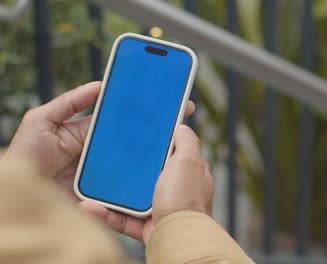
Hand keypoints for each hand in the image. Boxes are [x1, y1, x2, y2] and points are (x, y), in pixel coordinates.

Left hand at [6, 82, 195, 195]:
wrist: (19, 193)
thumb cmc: (25, 156)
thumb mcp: (42, 120)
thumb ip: (69, 102)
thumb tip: (98, 84)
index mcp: (89, 133)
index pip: (119, 118)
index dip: (139, 108)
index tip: (162, 98)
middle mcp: (101, 152)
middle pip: (132, 138)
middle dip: (155, 129)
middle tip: (179, 116)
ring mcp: (104, 172)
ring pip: (134, 161)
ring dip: (152, 153)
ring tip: (174, 141)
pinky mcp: (105, 191)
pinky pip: (126, 184)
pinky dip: (142, 178)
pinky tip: (158, 168)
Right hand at [80, 125, 213, 243]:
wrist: (178, 238)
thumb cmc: (185, 199)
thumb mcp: (189, 161)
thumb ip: (187, 142)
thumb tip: (182, 126)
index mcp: (186, 171)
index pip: (170, 152)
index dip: (156, 144)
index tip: (136, 137)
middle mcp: (175, 189)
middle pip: (147, 174)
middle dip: (128, 168)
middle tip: (108, 158)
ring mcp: (161, 208)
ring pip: (131, 197)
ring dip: (110, 192)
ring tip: (91, 183)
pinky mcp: (147, 226)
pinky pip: (122, 218)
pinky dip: (106, 214)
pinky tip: (90, 206)